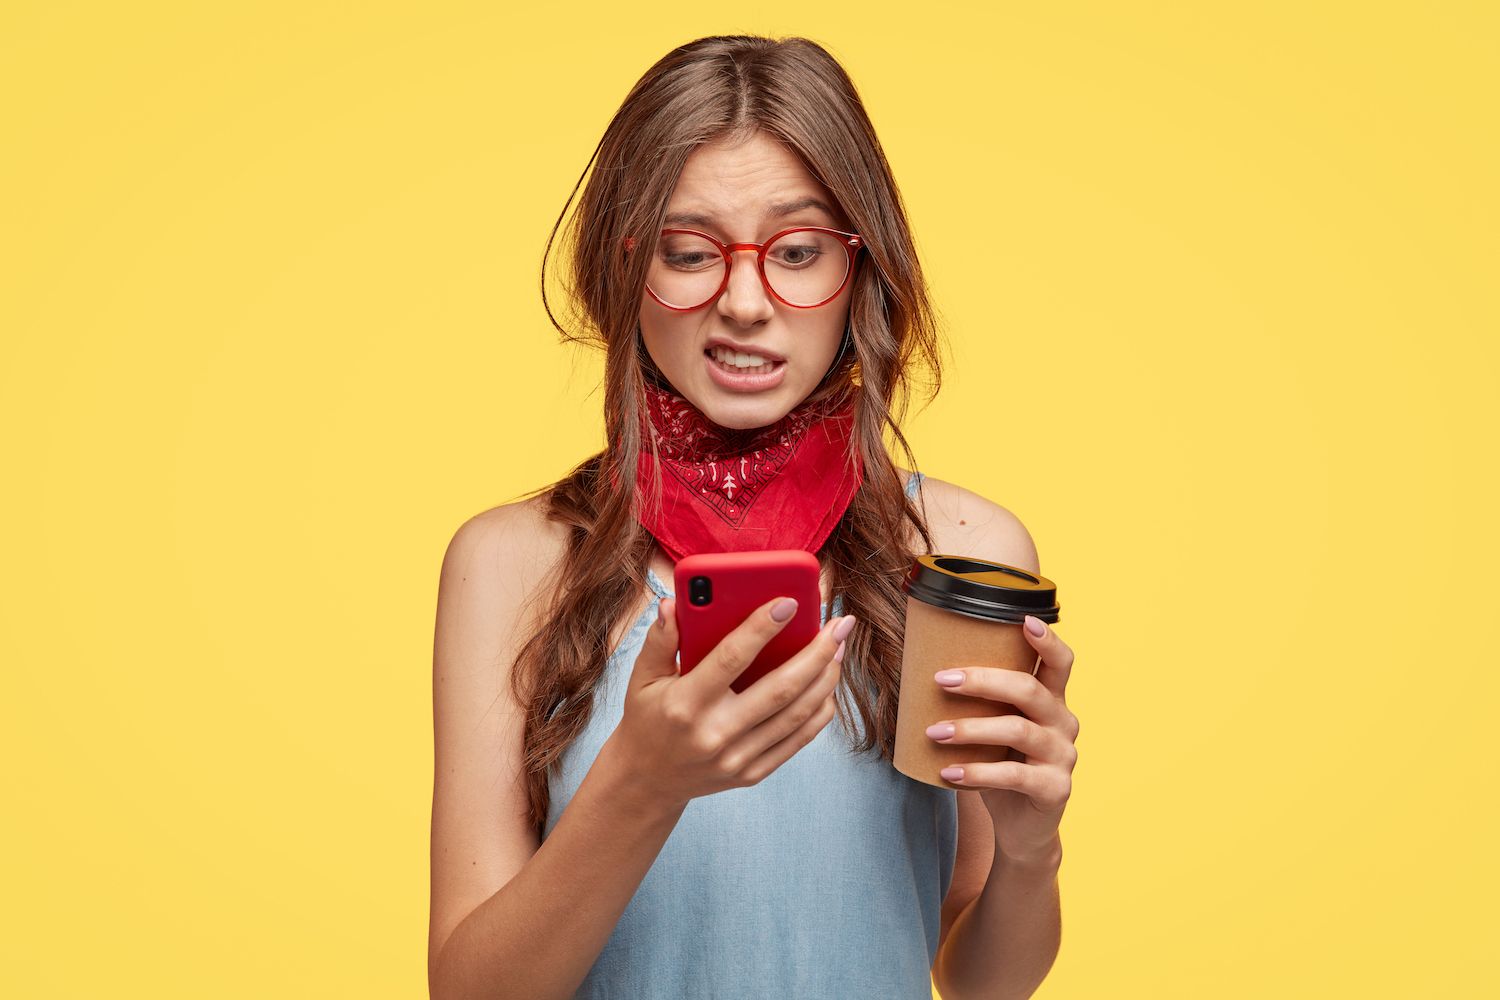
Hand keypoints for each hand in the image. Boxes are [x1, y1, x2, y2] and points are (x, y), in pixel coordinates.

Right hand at [605, 594, 856, 810]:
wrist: (647, 781)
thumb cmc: (647, 719)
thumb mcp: (642, 678)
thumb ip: (659, 640)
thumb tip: (671, 604)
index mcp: (685, 704)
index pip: (731, 658)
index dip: (762, 628)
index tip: (790, 602)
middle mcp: (714, 734)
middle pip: (780, 689)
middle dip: (817, 653)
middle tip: (840, 625)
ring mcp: (736, 758)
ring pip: (797, 715)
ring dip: (826, 678)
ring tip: (839, 648)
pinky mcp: (752, 774)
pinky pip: (798, 740)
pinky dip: (819, 710)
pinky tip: (828, 684)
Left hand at [926, 614, 1077, 864]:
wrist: (1020, 828)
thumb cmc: (1001, 764)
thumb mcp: (994, 728)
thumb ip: (980, 701)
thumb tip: (922, 665)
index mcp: (1052, 700)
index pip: (1061, 662)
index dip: (1047, 640)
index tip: (1024, 620)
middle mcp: (1064, 722)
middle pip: (1029, 689)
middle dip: (983, 680)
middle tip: (941, 680)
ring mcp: (1063, 756)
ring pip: (1018, 730)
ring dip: (970, 729)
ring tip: (933, 732)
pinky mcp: (1055, 789)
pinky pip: (1013, 775)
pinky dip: (976, 773)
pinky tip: (948, 774)